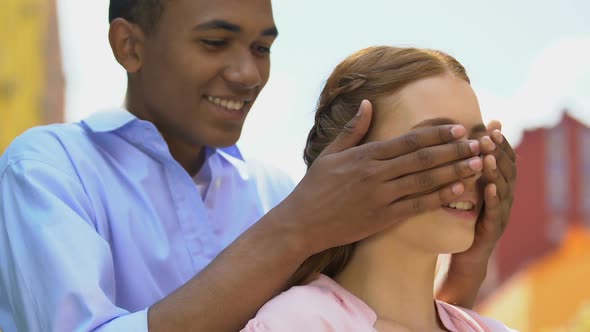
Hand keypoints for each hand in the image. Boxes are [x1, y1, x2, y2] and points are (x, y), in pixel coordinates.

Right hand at [280, 100, 483, 254]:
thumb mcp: (330, 153)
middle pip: (423, 158)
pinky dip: (439, 197)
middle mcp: (376, 174)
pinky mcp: (383, 218)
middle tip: (479, 143)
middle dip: (455, 150)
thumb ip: (352, 129)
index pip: (409, 140)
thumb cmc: (315, 187)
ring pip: (425, 181)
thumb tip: (367, 103)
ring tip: (478, 163)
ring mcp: (381, 197)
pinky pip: (417, 206)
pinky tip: (458, 190)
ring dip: (454, 171)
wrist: (303, 223)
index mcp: (365, 155)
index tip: (459, 128)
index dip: (437, 133)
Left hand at [435, 120, 515, 308]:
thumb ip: (465, 167)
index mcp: (497, 184)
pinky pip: (495, 212)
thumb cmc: (463, 217)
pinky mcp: (493, 229)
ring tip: (489, 157)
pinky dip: (493, 198)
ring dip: (497, 171)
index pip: (503, 158)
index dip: (500, 142)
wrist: (465, 254)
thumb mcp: (464, 188)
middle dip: (499, 151)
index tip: (492, 125)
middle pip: (507, 169)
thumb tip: (453, 140)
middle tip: (490, 136)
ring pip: (504, 188)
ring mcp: (501, 213)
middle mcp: (504, 196)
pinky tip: (489, 188)